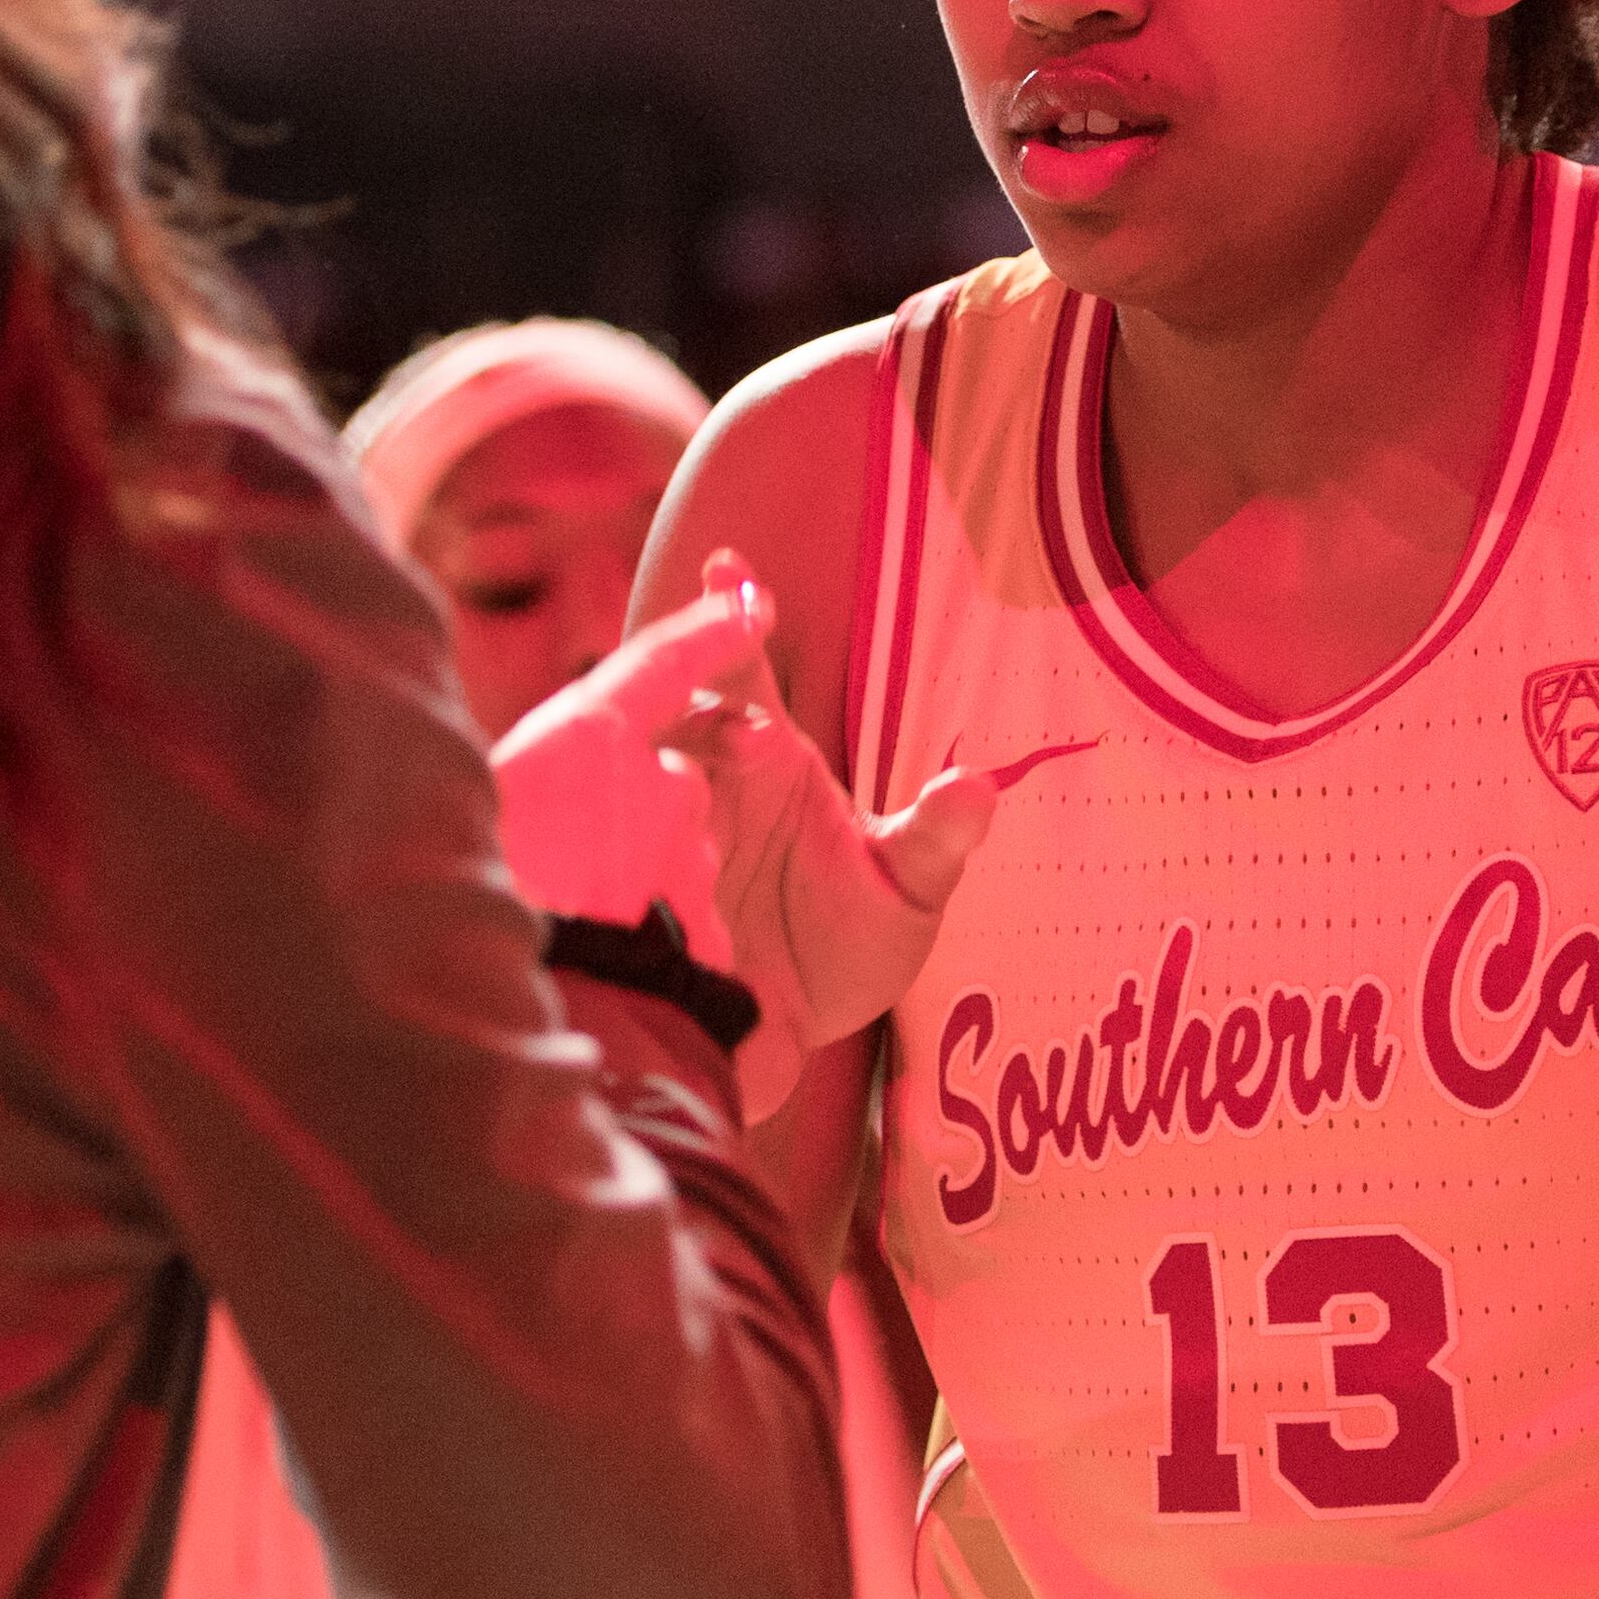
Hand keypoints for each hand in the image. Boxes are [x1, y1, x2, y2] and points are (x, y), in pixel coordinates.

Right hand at [491, 559, 1002, 1120]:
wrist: (791, 1037)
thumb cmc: (845, 947)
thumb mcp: (905, 897)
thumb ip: (936, 840)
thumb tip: (983, 785)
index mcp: (764, 756)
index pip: (741, 669)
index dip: (727, 611)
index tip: (726, 561)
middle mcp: (704, 781)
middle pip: (675, 710)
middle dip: (680, 694)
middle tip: (718, 719)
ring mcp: (662, 833)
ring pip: (639, 775)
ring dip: (657, 775)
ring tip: (686, 790)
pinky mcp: (635, 890)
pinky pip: (615, 853)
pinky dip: (621, 848)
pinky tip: (637, 862)